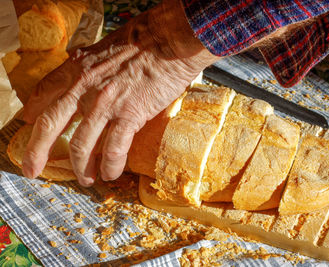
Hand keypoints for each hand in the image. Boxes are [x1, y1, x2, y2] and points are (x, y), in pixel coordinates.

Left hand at [22, 0, 218, 185]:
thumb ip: (90, 61)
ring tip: (86, 178)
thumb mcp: (105, 46)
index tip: (30, 124)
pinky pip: (113, 150)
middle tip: (33, 169)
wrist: (169, 40)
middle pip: (50, 125)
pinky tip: (110, 174)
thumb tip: (84, 65)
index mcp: (78, 68)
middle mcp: (85, 88)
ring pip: (81, 145)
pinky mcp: (130, 115)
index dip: (33, 111)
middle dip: (37, 152)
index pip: (45, 92)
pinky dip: (109, 166)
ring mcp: (106, 104)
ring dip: (80, 168)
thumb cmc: (143, 40)